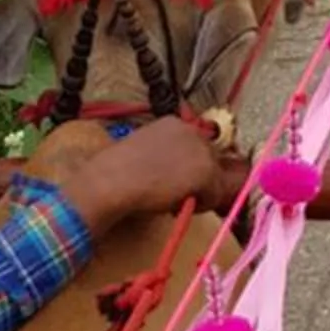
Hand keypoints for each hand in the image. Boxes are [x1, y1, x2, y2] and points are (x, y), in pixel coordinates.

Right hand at [66, 117, 222, 236]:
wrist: (114, 180)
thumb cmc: (118, 170)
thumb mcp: (145, 151)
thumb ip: (164, 155)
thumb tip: (176, 174)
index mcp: (174, 123)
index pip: (196, 146)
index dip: (188, 167)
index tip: (175, 180)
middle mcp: (192, 131)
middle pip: (209, 159)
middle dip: (197, 179)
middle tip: (177, 196)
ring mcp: (202, 150)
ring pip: (214, 178)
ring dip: (199, 193)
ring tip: (175, 203)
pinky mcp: (206, 172)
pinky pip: (214, 195)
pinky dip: (201, 205)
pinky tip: (178, 207)